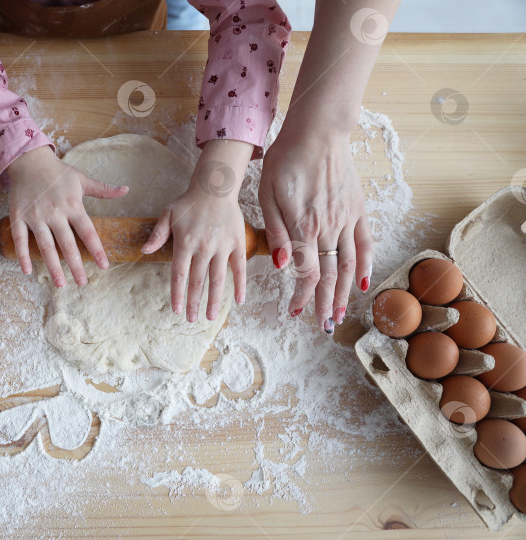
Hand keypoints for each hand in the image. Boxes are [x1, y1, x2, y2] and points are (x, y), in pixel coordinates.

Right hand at [7, 146, 127, 285]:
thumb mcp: (82, 179)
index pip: (88, 231)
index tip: (104, 266)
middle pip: (67, 244)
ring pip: (45, 245)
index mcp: (73, 205)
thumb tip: (126, 190)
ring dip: (53, 266)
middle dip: (76, 265)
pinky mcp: (18, 217)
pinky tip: (28, 270)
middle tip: (83, 283)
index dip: (96, 249)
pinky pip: (20, 239)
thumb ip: (103, 189)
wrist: (29, 160)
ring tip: (60, 284)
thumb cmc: (58, 172)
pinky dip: (22, 255)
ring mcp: (36, 216)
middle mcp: (55, 212)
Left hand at [142, 141, 250, 321]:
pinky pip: (239, 267)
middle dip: (194, 303)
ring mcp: (222, 246)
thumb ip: (157, 235)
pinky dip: (240, 285)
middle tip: (192, 320)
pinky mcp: (237, 243)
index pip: (179, 274)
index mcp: (184, 242)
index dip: (177, 294)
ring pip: (218, 279)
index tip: (177, 310)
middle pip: (198, 281)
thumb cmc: (188, 202)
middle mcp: (203, 247)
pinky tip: (238, 301)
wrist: (215, 186)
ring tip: (210, 316)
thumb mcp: (168, 214)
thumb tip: (144, 251)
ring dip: (214, 300)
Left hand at [258, 122, 372, 333]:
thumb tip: (279, 265)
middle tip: (323, 325)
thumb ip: (275, 231)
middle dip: (325, 303)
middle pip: (329, 276)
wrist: (318, 131)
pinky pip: (364, 242)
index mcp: (303, 227)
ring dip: (345, 293)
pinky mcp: (357, 209)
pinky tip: (363, 282)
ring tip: (342, 314)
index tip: (296, 311)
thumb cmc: (285, 160)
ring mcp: (346, 219)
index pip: (306, 273)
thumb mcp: (267, 193)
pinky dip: (365, 264)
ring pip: (347, 264)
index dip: (303, 295)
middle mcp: (328, 228)